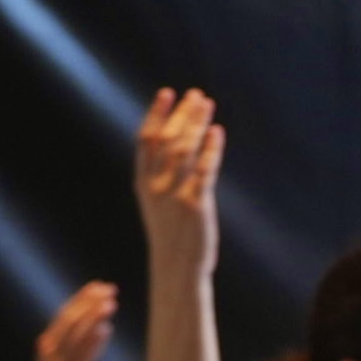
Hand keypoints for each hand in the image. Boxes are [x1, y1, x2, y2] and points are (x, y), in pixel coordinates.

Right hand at [25, 280, 117, 360]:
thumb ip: (77, 348)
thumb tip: (98, 327)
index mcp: (46, 344)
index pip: (65, 315)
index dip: (82, 299)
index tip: (99, 285)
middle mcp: (48, 351)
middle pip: (70, 320)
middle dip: (90, 302)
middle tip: (110, 289)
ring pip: (76, 335)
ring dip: (94, 316)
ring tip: (111, 303)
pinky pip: (81, 357)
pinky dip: (93, 342)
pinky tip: (105, 329)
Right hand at [136, 88, 227, 278]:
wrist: (176, 267)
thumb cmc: (171, 234)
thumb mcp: (158, 202)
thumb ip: (163, 176)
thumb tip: (177, 144)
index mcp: (143, 183)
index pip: (146, 140)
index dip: (156, 114)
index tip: (167, 93)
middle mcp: (156, 186)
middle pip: (167, 139)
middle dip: (182, 114)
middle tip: (196, 95)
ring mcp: (174, 195)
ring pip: (183, 150)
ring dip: (196, 124)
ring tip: (207, 105)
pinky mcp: (195, 205)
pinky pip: (204, 171)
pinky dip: (210, 149)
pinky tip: (217, 132)